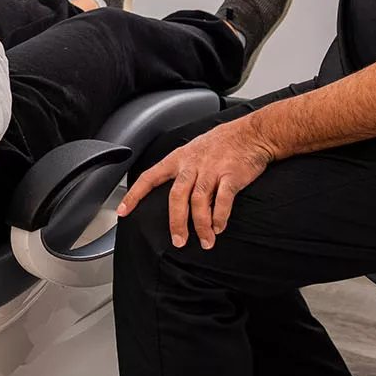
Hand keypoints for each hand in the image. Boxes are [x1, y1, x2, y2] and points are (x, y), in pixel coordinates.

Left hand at [116, 113, 274, 249]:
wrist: (252, 134)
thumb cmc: (223, 144)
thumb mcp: (194, 150)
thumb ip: (183, 170)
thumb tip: (174, 195)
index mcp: (179, 158)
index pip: (150, 177)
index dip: (135, 194)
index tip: (123, 211)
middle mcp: (192, 164)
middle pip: (177, 196)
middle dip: (176, 222)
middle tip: (179, 241)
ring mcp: (212, 170)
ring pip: (199, 202)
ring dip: (202, 226)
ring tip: (205, 241)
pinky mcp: (231, 175)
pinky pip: (223, 200)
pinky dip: (220, 217)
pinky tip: (219, 227)